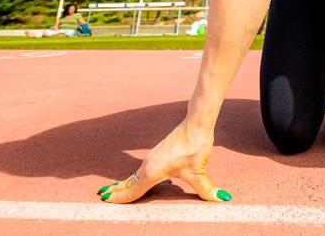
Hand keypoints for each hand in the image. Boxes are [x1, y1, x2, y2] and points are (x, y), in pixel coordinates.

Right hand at [96, 119, 230, 203]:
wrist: (196, 123)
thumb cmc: (194, 146)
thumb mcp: (198, 171)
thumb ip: (207, 189)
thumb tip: (222, 199)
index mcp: (152, 171)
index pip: (133, 190)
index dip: (121, 198)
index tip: (107, 202)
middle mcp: (148, 164)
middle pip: (129, 182)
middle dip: (117, 191)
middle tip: (102, 198)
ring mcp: (152, 158)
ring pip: (134, 175)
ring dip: (124, 183)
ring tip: (113, 190)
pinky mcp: (158, 153)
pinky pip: (140, 169)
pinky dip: (133, 176)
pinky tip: (136, 178)